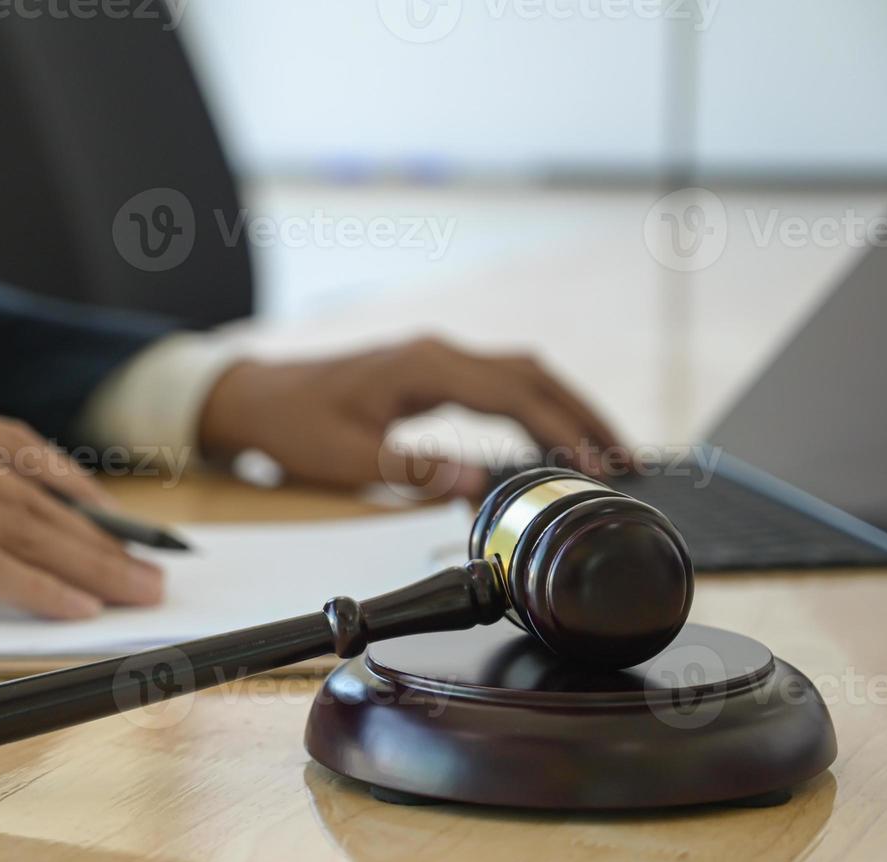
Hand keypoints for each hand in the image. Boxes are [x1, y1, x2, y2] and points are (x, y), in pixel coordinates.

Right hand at [0, 380, 162, 618]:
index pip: (17, 448)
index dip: (78, 487)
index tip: (119, 518)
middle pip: (31, 491)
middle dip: (101, 536)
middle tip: (154, 565)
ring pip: (16, 525)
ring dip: (87, 565)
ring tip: (137, 591)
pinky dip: (30, 587)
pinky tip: (73, 607)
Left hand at [197, 337, 619, 496]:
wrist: (259, 398)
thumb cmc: (296, 425)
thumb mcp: (349, 459)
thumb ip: (415, 469)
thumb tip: (477, 483)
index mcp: (425, 366)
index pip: (514, 395)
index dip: (561, 431)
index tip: (595, 465)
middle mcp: (439, 353)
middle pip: (533, 375)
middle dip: (583, 415)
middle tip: (626, 459)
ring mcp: (438, 359)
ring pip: (521, 376)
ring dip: (564, 411)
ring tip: (605, 454)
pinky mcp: (432, 374)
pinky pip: (498, 386)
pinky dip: (532, 411)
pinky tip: (550, 442)